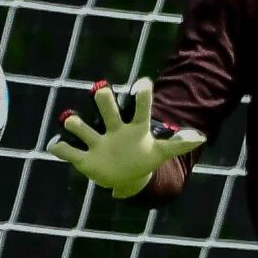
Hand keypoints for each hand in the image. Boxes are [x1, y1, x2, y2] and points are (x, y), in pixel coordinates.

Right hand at [47, 76, 206, 198]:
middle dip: (103, 100)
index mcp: (134, 127)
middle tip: (101, 91)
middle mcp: (114, 129)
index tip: (144, 83)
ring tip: (71, 122)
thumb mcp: (161, 153)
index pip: (140, 107)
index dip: (142, 95)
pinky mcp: (84, 158)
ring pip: (84, 128)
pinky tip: (54, 146)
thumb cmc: (143, 157)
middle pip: (108, 109)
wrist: (124, 175)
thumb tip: (202, 137)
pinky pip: (70, 152)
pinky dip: (60, 149)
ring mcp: (97, 142)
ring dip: (76, 124)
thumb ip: (178, 145)